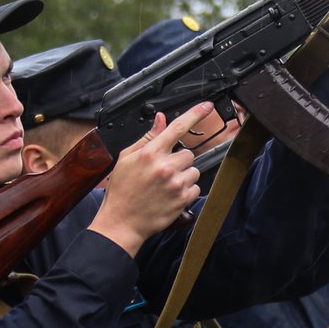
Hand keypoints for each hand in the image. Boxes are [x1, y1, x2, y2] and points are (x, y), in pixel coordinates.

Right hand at [90, 104, 213, 255]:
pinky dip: (186, 190)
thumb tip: (161, 120)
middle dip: (179, 159)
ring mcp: (176, 184)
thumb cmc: (121, 190)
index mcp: (150, 154)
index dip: (195, 114)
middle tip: (163, 170)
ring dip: (184, 175)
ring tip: (165, 184)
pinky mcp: (183, 199)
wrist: (121, 221)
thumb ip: (147, 138)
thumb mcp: (126, 159)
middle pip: (189, 153)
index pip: (177, 128)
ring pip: (194, 170)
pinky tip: (170, 194)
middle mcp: (165, 167)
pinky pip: (195, 187)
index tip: (207, 106)